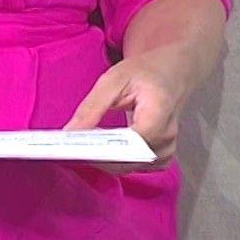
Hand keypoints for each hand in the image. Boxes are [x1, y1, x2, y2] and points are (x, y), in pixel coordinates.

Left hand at [61, 55, 184, 173]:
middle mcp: (167, 136)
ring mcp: (167, 149)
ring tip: (87, 146)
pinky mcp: (161, 156)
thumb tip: (70, 132)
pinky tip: (104, 150)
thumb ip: (92, 107)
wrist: (169, 73)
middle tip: (74, 147)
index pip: (130, 144)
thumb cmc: (145, 72)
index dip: (103, 151)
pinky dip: (118, 162)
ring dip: (107, 161)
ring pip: (131, 167)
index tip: (78, 149)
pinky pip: (136, 167)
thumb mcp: (114, 79)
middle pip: (130, 160)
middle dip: (99, 157)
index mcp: (158, 113)